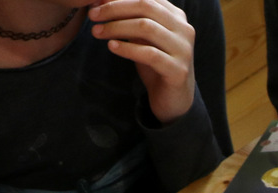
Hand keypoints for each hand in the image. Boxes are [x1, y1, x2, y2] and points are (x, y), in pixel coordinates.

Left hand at [90, 0, 197, 123]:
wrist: (174, 99)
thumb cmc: (156, 64)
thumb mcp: (143, 38)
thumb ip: (130, 19)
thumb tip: (102, 0)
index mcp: (176, 16)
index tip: (96, 2)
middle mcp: (184, 29)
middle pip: (146, 7)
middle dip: (115, 9)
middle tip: (93, 15)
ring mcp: (183, 49)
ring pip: (146, 27)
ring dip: (117, 27)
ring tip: (97, 32)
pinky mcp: (178, 70)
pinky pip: (149, 54)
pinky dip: (127, 48)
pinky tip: (112, 47)